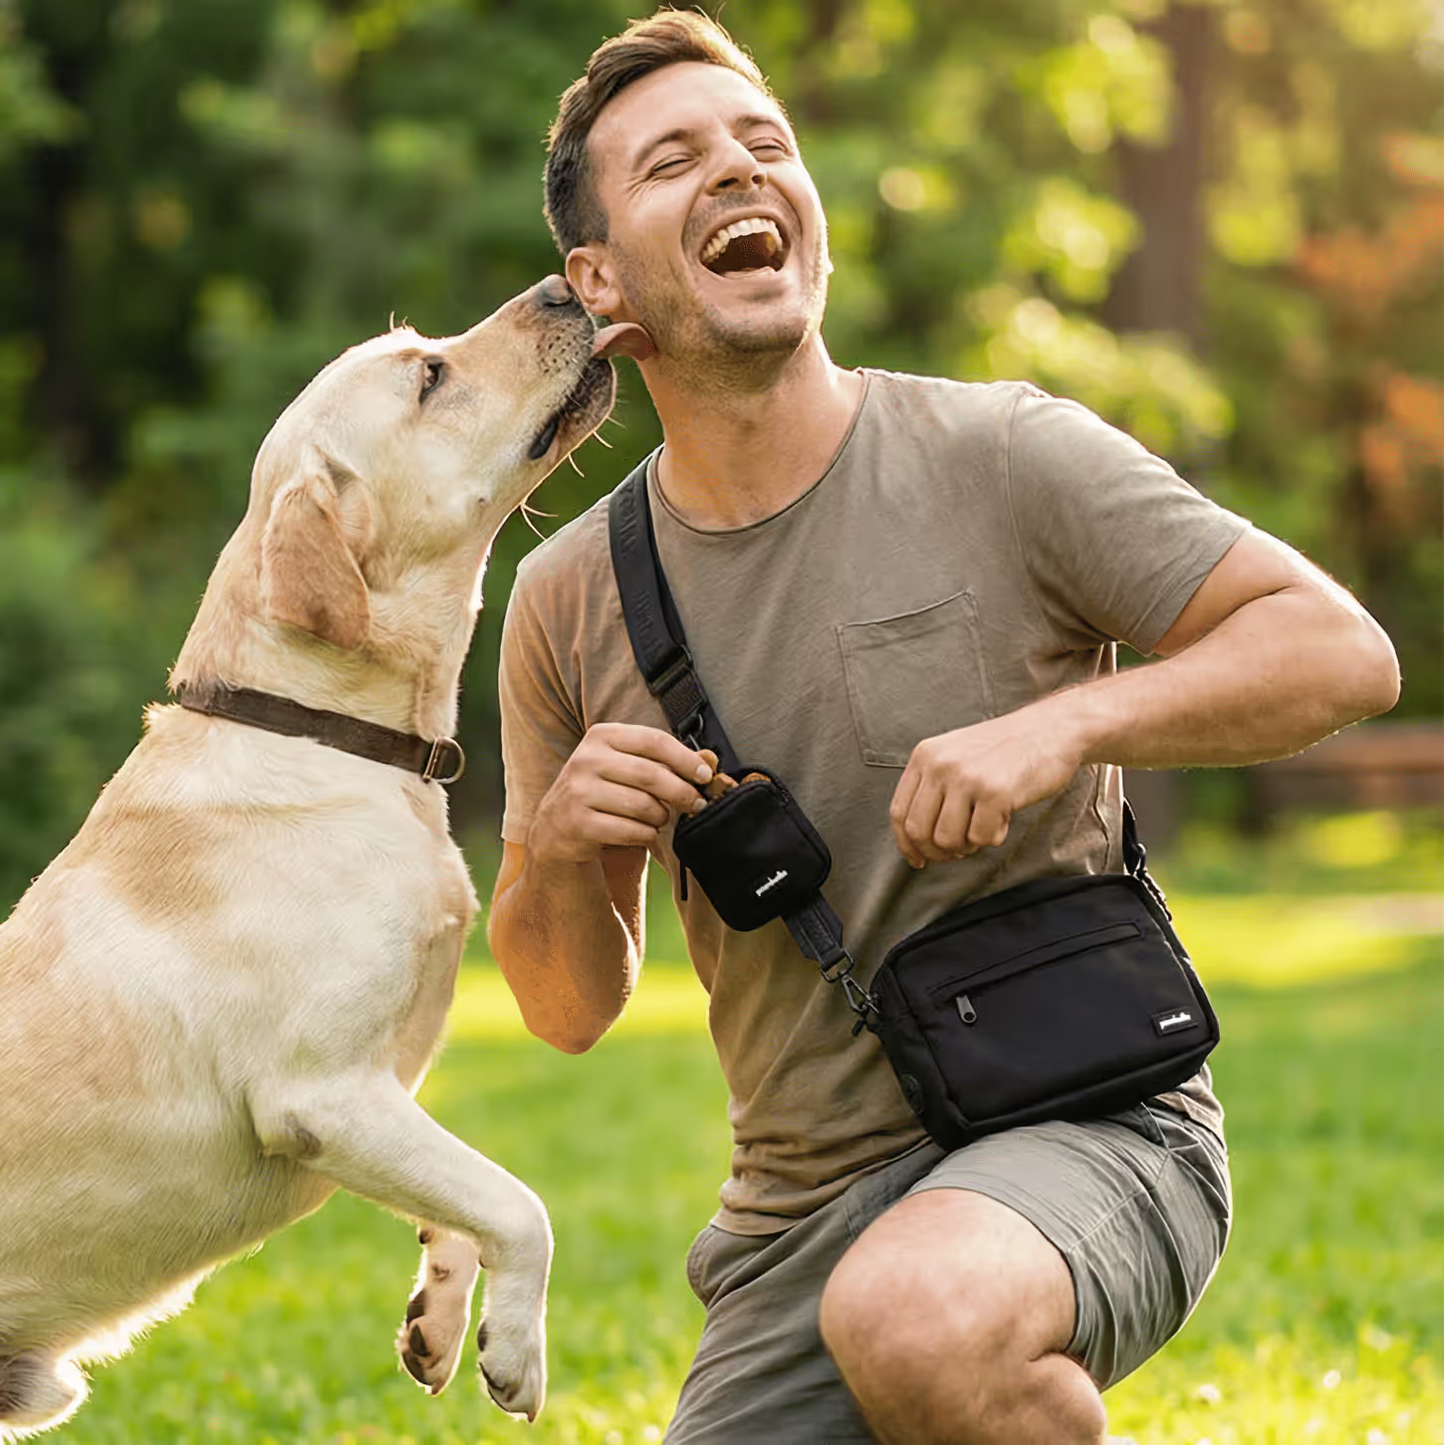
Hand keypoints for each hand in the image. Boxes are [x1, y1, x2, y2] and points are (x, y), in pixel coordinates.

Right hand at [528, 723, 712, 864]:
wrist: (556, 827)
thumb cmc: (603, 791)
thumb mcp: (626, 766)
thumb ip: (664, 760)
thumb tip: (709, 759)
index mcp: (601, 735)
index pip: (654, 740)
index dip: (685, 758)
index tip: (704, 775)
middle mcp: (586, 759)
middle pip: (650, 774)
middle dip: (681, 792)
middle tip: (696, 804)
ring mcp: (578, 792)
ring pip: (643, 806)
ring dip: (661, 817)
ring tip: (660, 819)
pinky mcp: (577, 823)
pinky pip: (630, 831)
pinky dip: (646, 835)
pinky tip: (645, 833)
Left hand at [889, 703, 1084, 867]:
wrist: (1051, 728)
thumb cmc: (1006, 748)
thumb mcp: (956, 755)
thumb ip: (933, 788)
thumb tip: (917, 840)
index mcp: (925, 756)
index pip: (899, 812)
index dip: (907, 844)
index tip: (917, 860)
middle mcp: (940, 765)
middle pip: (918, 831)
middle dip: (937, 852)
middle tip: (958, 851)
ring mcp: (966, 778)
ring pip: (947, 839)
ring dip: (967, 845)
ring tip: (985, 826)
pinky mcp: (995, 793)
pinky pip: (982, 838)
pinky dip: (994, 837)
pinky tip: (1004, 817)